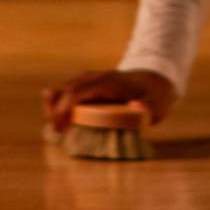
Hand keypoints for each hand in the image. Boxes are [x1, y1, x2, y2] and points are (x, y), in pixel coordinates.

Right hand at [41, 68, 176, 131]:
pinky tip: (51, 110)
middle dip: (56, 108)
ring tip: (53, 125)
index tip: (62, 126)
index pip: (80, 92)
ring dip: (55, 103)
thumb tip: (139, 108)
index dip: (67, 108)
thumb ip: (149, 107)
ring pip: (66, 87)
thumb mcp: (157, 103)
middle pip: (68, 89)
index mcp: (109, 84)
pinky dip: (59, 99)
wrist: (157, 78)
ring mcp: (93, 80)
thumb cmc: (156, 95)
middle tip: (57, 131)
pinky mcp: (91, 84)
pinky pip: (70, 88)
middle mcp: (97, 79)